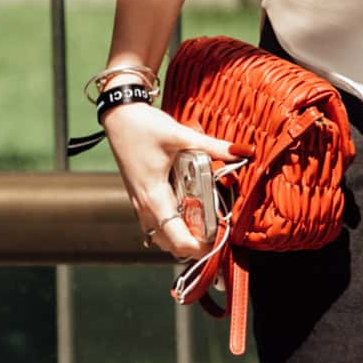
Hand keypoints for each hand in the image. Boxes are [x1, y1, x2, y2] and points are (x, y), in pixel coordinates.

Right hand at [101, 101, 239, 262]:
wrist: (118, 115)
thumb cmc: (144, 126)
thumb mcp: (182, 135)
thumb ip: (214, 147)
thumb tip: (244, 151)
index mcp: (154, 197)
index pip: (178, 239)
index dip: (200, 247)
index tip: (219, 237)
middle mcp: (144, 206)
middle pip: (170, 244)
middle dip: (194, 245)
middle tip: (216, 231)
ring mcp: (139, 203)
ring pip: (161, 237)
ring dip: (182, 237)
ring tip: (204, 223)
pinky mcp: (139, 197)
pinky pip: (155, 224)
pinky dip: (172, 225)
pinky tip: (188, 208)